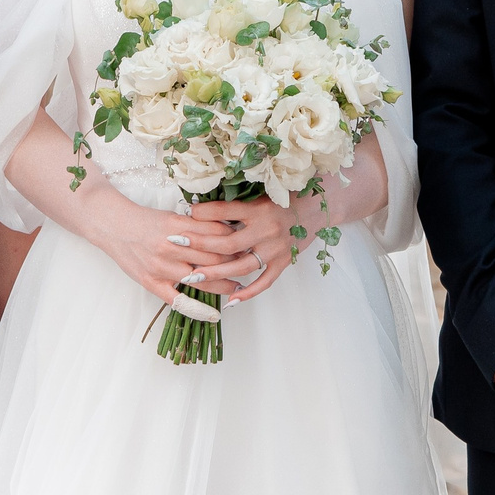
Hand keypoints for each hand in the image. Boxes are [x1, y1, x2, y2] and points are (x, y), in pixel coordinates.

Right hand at [88, 191, 268, 304]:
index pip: (217, 235)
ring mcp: (161, 266)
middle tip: (249, 266)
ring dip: (223, 284)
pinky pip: (177, 300)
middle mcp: (172, 246)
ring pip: (201, 278)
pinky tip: (213, 315)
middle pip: (213, 257)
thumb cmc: (145, 220)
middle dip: (234, 262)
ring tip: (238, 287)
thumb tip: (227, 230)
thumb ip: (198, 224)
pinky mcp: (151, 282)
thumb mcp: (173, 215)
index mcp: (179, 224)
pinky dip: (196, 309)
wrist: (113, 225)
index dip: (236, 241)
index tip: (247, 245)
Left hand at [187, 195, 318, 305]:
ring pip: (241, 266)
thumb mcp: (260, 194)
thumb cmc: (285, 199)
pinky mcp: (284, 262)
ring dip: (216, 272)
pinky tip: (230, 300)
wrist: (317, 208)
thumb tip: (201, 207)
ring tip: (192, 276)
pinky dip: (248, 292)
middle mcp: (267, 230)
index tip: (185, 213)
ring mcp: (276, 249)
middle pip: (228, 243)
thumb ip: (236, 204)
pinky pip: (264, 282)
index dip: (204, 213)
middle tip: (177, 244)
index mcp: (259, 210)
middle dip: (200, 244)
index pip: (226, 211)